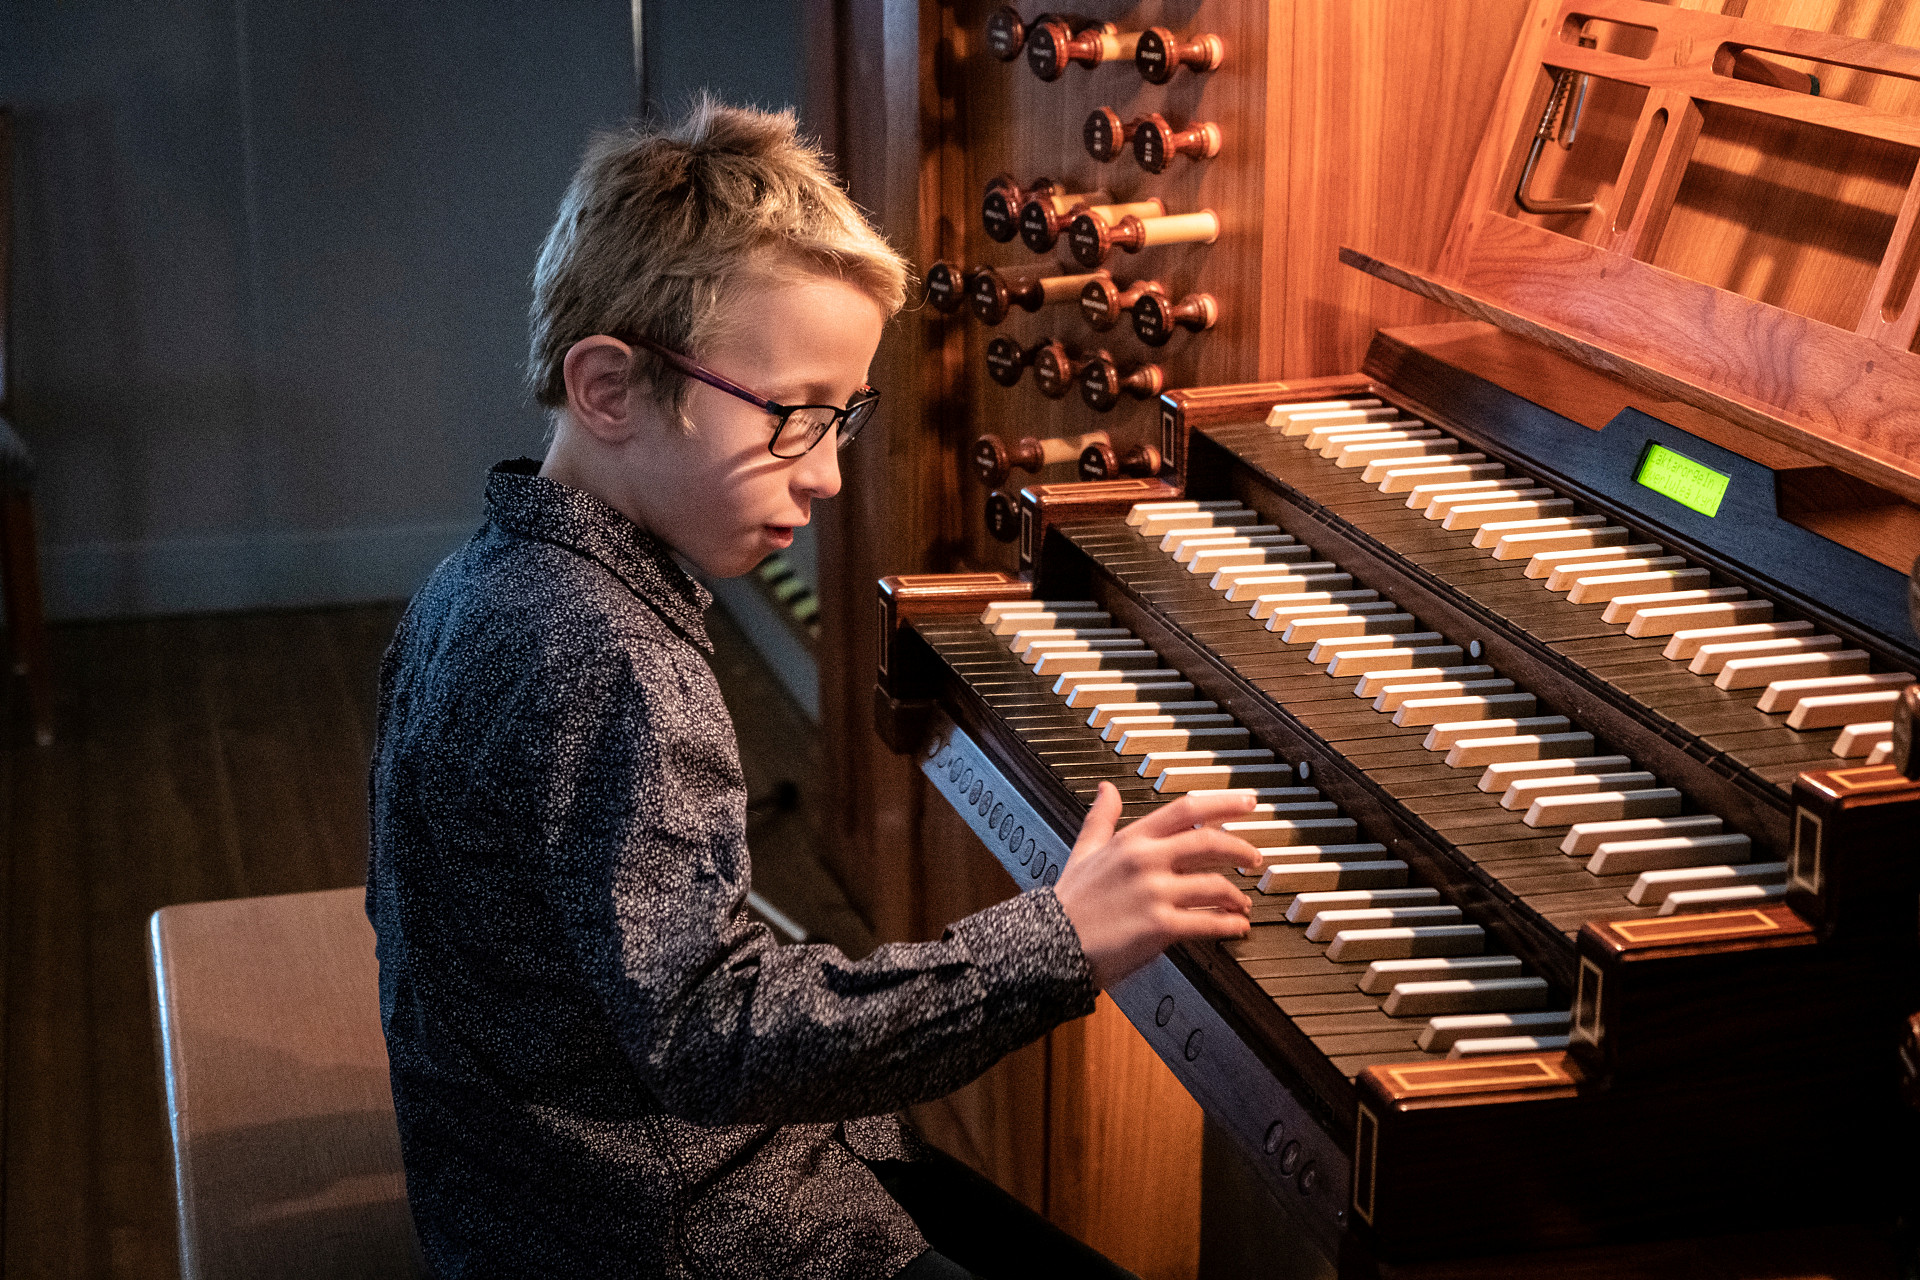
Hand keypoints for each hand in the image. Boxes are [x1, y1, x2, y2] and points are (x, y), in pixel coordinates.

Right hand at [1052, 782, 1263, 988]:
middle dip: (1241, 849)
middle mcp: (1146, 861)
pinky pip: (1207, 923)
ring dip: (1237, 896)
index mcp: (1131, 840)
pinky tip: (1236, 927)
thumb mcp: (1084, 851)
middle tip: (1255, 857)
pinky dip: (1228, 925)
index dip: (1223, 803)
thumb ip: (1101, 818)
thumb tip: (1107, 790)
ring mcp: (1154, 893)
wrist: (1050, 944)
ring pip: (1214, 885)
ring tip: (1243, 904)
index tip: (1248, 803)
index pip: (1186, 810)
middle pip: (1209, 842)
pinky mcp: (1159, 926)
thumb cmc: (1070, 902)